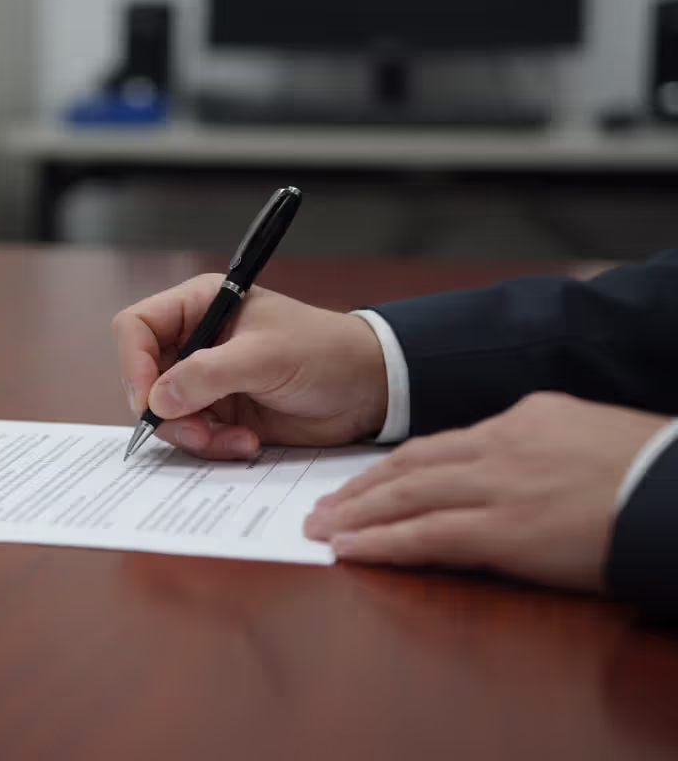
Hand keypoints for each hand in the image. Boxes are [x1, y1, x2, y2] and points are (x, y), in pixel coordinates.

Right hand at [112, 278, 388, 458]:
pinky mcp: (219, 413)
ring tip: (236, 440)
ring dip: (195, 435)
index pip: (137, 328)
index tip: (149, 401)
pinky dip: (214, 446)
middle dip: (167, 412)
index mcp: (199, 306)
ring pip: (165, 414)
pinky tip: (247, 443)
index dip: (134, 363)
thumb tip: (156, 401)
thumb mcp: (265, 357)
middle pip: (145, 378)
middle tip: (198, 431)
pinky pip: (192, 435)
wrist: (368, 390)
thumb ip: (208, 375)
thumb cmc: (324, 353)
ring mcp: (204, 380)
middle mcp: (194, 340)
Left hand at [305, 392, 670, 591]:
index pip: (441, 443)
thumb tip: (512, 463)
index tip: (366, 481)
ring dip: (356, 513)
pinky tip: (350, 550)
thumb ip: (540, 443)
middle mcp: (502, 443)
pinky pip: (425, 535)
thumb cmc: (652, 469)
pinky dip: (381, 542)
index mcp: (525, 417)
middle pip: (410, 465)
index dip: (395, 466)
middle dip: (360, 488)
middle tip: (322, 505)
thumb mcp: (587, 434)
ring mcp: (500, 485)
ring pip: (406, 496)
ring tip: (322, 528)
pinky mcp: (505, 530)